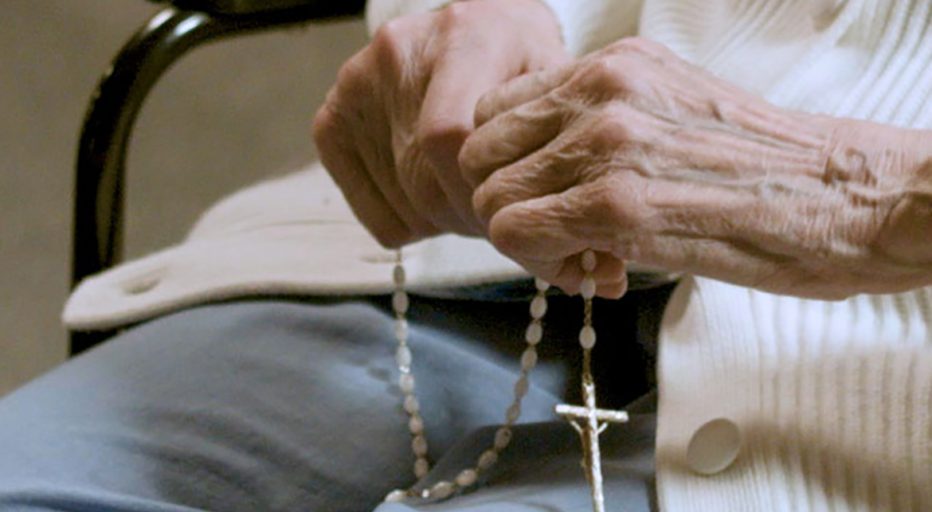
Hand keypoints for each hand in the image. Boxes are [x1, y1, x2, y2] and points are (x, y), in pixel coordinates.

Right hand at [313, 0, 567, 247]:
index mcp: (461, 37)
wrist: (476, 30)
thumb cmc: (520, 61)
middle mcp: (397, 54)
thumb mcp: (553, 79)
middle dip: (467, 214)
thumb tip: (532, 211)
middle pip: (424, 177)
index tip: (505, 205)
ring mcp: (355, 86)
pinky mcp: (332, 122)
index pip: (446, 136)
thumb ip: (549, 131)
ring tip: (469, 197)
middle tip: (495, 212)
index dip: (476, 189)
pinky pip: (374, 214)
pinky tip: (434, 197)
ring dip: (445, 221)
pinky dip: (411, 224)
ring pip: (403, 203)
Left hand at [460, 37, 928, 298]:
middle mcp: (600, 91)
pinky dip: (539, 262)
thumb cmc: (763, 168)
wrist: (843, 197)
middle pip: (480, 151)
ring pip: (491, 196)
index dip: (508, 164)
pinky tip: (591, 270)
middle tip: (554, 234)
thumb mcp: (670, 114)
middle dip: (505, 200)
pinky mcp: (615, 202)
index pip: (497, 111)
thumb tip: (543, 169)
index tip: (544, 196)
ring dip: (523, 239)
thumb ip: (599, 128)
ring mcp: (605, 142)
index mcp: (613, 66)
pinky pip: (516, 232)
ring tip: (579, 256)